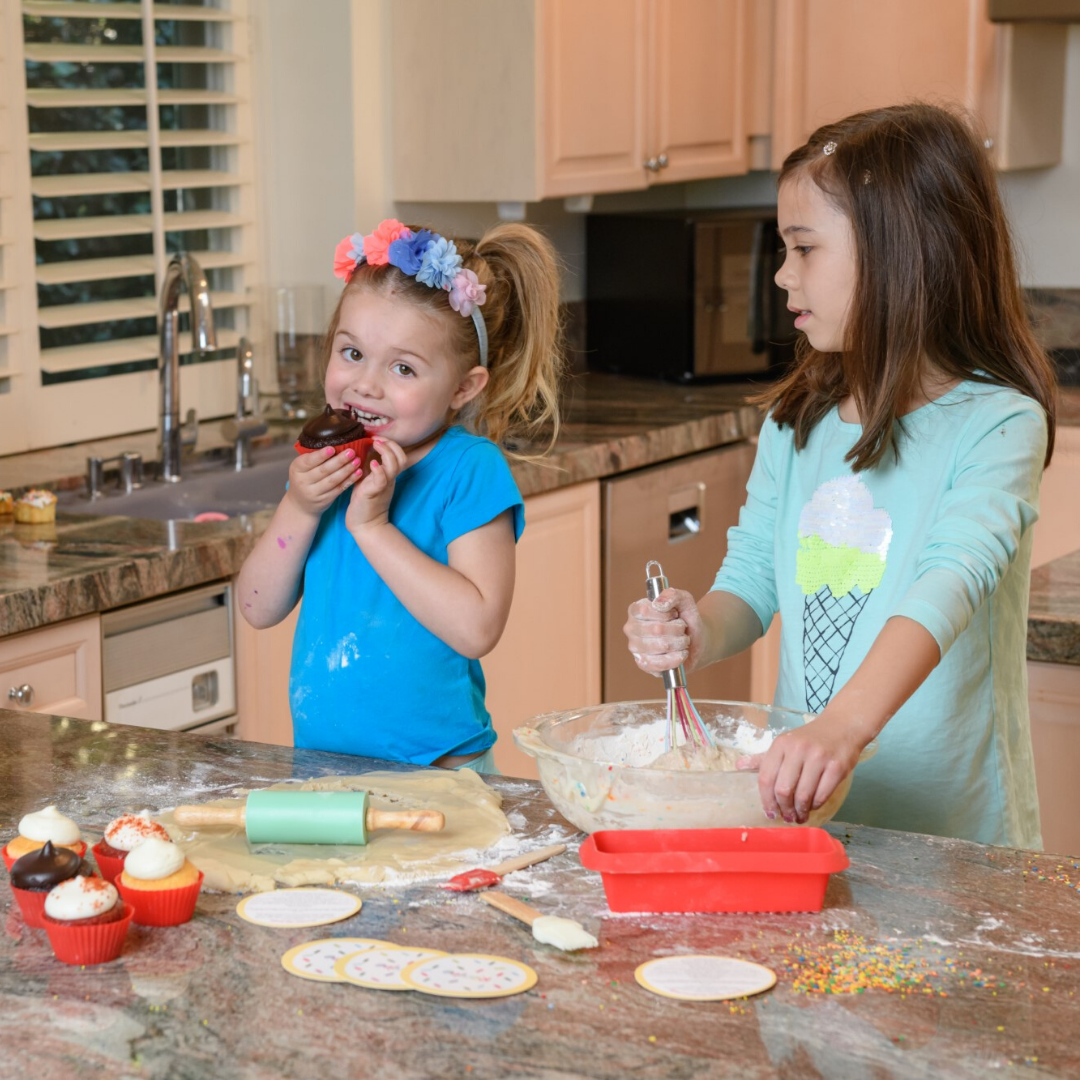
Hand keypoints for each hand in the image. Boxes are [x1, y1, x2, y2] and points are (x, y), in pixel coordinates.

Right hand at [284, 445, 363, 517]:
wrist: (300, 504)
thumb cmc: (304, 478)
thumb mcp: (301, 467)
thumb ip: (313, 456)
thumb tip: (333, 439)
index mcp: (297, 468)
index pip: (309, 461)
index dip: (321, 455)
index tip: (332, 448)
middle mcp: (303, 481)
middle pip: (323, 470)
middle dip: (339, 460)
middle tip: (351, 451)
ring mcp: (314, 492)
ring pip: (333, 480)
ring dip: (347, 470)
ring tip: (357, 460)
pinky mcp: (325, 499)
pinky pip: (339, 489)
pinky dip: (349, 480)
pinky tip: (358, 473)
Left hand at [345, 437, 405, 535]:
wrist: (365, 525)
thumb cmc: (364, 502)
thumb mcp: (367, 479)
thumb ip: (369, 465)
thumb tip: (363, 447)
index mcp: (389, 476)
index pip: (399, 455)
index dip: (391, 444)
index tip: (377, 438)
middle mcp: (390, 480)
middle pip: (401, 458)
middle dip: (391, 445)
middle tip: (377, 440)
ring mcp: (384, 486)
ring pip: (394, 466)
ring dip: (386, 452)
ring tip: (375, 445)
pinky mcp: (374, 493)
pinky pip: (381, 480)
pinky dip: (379, 469)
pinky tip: (373, 463)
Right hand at [623, 587, 703, 675]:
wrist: (696, 640)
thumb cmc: (686, 618)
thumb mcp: (685, 600)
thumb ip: (673, 595)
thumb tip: (658, 604)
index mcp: (636, 610)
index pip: (645, 610)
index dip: (666, 614)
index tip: (675, 614)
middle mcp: (631, 628)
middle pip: (656, 629)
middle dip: (677, 629)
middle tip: (682, 628)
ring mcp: (635, 648)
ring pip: (661, 646)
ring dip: (680, 643)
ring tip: (683, 640)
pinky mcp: (643, 664)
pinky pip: (660, 663)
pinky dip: (676, 658)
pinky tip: (681, 654)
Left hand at [740, 709, 864, 823]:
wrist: (842, 726)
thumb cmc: (809, 739)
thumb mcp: (784, 744)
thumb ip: (763, 759)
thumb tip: (738, 766)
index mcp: (781, 744)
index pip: (766, 778)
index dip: (766, 800)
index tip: (770, 813)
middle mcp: (798, 749)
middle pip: (783, 790)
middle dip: (784, 809)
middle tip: (787, 817)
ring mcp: (819, 758)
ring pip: (803, 795)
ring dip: (800, 811)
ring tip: (800, 816)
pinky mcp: (837, 767)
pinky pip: (822, 795)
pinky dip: (815, 805)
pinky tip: (813, 806)